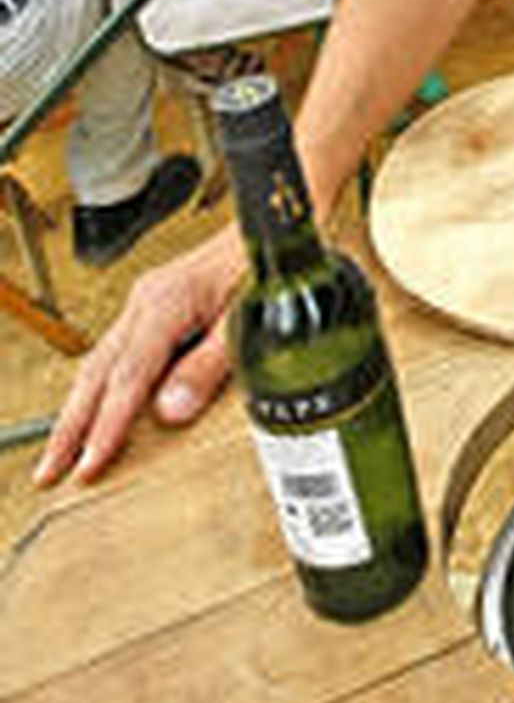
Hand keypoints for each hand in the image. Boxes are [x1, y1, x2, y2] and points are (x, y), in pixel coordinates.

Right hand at [33, 229, 242, 487]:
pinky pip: (113, 355)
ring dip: (77, 412)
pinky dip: (96, 390)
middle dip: (71, 426)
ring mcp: (146, 303)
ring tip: (59, 456)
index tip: (90, 463)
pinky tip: (89, 412)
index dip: (108, 425)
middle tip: (49, 473)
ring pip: (99, 364)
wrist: (276, 230)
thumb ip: (209, 366)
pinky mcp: (153, 309)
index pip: (128, 375)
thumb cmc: (265, 267)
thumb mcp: (247, 318)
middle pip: (98, 372)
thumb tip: (170, 412)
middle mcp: (147, 301)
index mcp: (168, 301)